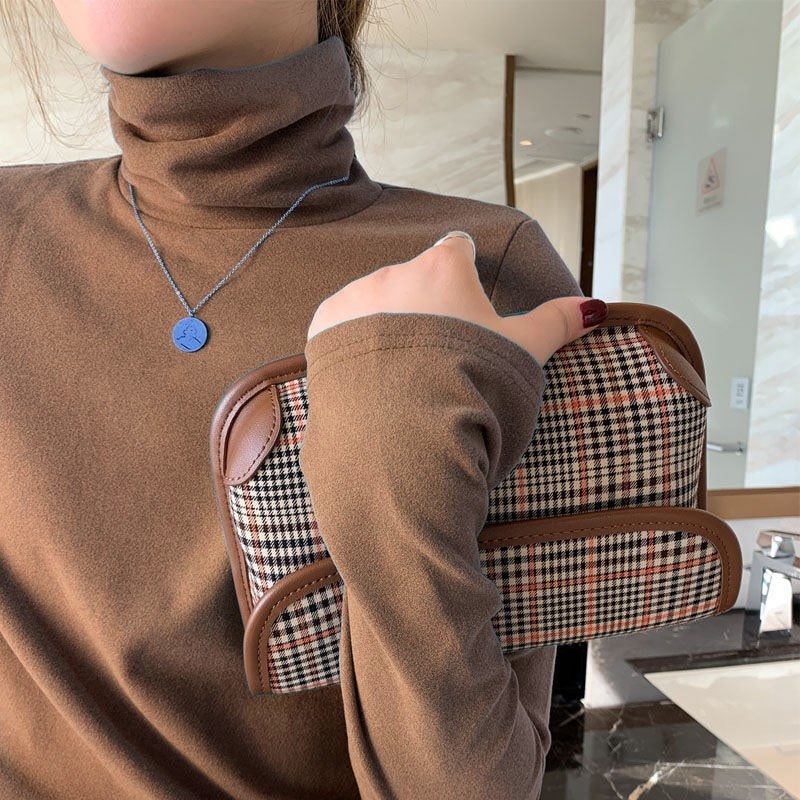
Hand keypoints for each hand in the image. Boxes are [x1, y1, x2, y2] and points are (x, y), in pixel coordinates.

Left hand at [307, 231, 607, 364]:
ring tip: (403, 375)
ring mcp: (354, 299)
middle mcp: (394, 272)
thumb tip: (593, 307)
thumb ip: (555, 323)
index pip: (457, 248)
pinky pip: (343, 325)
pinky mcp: (323, 329)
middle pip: (415, 280)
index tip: (467, 300)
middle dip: (426, 309)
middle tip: (437, 357)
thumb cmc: (472, 387)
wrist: (405, 437)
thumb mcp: (523, 353)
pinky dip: (356, 343)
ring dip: (388, 326)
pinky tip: (371, 376)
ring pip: (376, 303)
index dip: (465, 271)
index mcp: (444, 268)